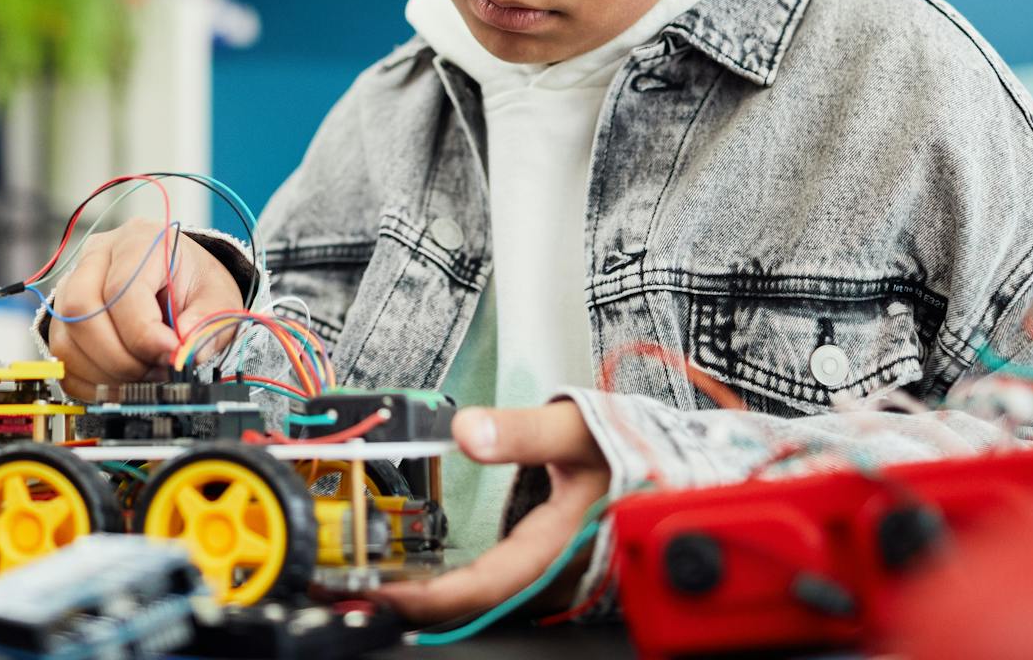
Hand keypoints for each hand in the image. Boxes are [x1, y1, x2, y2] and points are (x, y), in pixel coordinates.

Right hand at [44, 217, 243, 400]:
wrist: (179, 277)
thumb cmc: (194, 282)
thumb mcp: (219, 295)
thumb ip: (209, 321)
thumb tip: (183, 350)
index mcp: (139, 240)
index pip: (121, 290)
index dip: (143, 334)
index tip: (170, 356)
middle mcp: (97, 257)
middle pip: (82, 310)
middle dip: (120, 357)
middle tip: (154, 372)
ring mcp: (72, 284)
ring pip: (67, 337)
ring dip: (105, 372)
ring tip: (143, 377)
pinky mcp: (63, 315)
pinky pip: (62, 356)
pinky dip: (90, 381)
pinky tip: (121, 382)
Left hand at [373, 401, 609, 624]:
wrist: (668, 465)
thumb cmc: (629, 450)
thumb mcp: (575, 429)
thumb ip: (523, 431)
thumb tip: (468, 431)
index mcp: (562, 544)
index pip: (489, 584)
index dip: (435, 596)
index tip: (387, 594)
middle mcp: (557, 572)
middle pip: (481, 603)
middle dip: (422, 603)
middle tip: (364, 592)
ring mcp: (554, 575)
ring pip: (489, 600)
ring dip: (437, 598)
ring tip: (384, 588)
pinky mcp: (550, 569)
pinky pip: (499, 589)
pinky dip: (459, 588)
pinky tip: (430, 580)